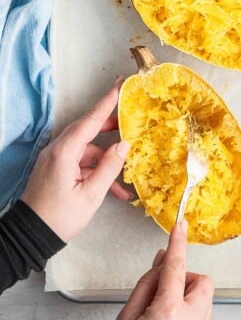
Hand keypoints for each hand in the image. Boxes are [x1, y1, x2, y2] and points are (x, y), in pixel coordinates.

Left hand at [21, 78, 130, 241]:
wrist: (31, 235)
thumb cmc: (60, 217)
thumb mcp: (90, 194)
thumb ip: (109, 167)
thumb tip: (124, 145)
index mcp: (65, 151)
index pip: (90, 120)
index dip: (107, 101)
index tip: (119, 84)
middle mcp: (58, 149)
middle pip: (87, 129)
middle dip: (109, 125)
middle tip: (129, 119)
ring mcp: (56, 159)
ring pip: (86, 149)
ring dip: (106, 158)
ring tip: (127, 169)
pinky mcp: (56, 169)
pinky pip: (80, 163)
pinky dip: (96, 171)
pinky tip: (114, 190)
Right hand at [100, 220, 213, 319]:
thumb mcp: (126, 317)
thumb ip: (147, 284)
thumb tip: (160, 263)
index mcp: (168, 312)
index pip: (176, 266)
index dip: (177, 242)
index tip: (180, 227)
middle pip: (203, 283)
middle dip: (186, 277)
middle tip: (164, 286)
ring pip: (204, 302)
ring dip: (187, 296)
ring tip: (161, 309)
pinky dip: (187, 314)